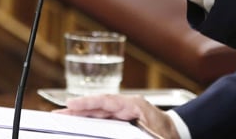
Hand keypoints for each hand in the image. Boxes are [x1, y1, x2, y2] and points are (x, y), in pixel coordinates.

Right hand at [55, 94, 177, 138]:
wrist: (177, 131)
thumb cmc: (168, 133)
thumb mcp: (156, 137)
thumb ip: (142, 134)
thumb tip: (122, 133)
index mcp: (134, 105)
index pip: (107, 101)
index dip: (88, 102)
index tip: (72, 103)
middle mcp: (126, 106)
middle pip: (98, 106)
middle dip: (77, 109)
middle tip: (58, 113)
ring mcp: (123, 111)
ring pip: (98, 112)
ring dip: (81, 114)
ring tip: (62, 117)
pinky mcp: (121, 119)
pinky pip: (102, 118)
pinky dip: (89, 119)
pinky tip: (78, 123)